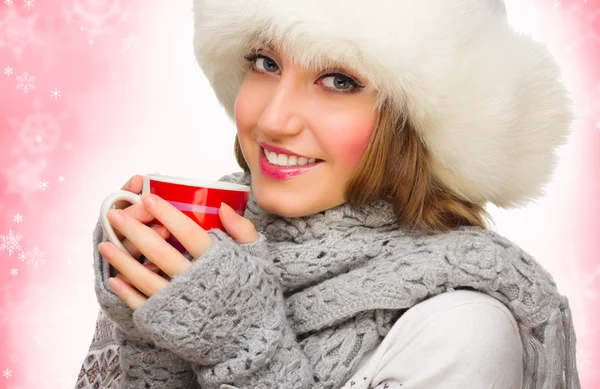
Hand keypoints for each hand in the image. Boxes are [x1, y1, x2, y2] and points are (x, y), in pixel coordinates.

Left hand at [98, 193, 258, 310]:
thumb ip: (242, 230)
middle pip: (159, 251)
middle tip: (115, 215)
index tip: (148, 198)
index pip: (188, 232)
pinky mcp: (167, 323)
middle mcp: (194, 281)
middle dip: (135, 231)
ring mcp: (177, 304)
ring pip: (143, 277)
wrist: (249, 340)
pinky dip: (126, 292)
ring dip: (122, 260)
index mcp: (216, 263)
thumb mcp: (258, 258)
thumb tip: (222, 206)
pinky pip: (142, 304)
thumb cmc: (254, 296)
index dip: (167, 213)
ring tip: (105, 244)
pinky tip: (114, 279)